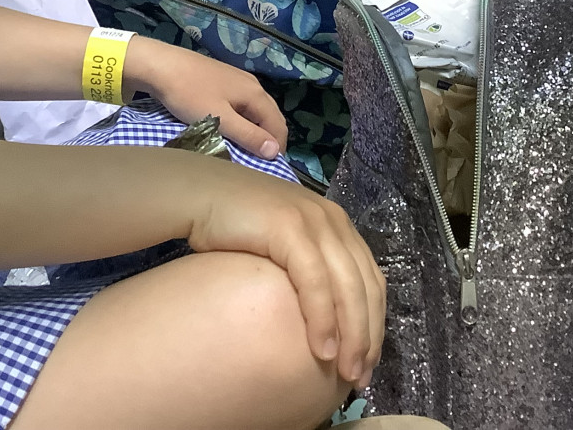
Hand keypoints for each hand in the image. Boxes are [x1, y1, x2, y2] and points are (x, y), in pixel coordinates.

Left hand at [126, 37, 288, 159]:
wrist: (162, 65)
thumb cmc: (189, 94)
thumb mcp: (219, 119)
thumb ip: (248, 135)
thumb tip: (275, 152)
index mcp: (256, 94)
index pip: (279, 126)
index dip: (277, 149)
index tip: (267, 170)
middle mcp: (253, 85)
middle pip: (271, 116)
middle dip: (269, 139)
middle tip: (259, 162)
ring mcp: (239, 80)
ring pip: (257, 110)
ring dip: (256, 130)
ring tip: (245, 149)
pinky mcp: (225, 79)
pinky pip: (244, 104)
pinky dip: (245, 119)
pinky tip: (232, 128)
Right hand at [187, 159, 385, 387]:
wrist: (197, 195)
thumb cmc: (233, 228)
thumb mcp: (281, 248)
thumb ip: (305, 271)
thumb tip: (321, 320)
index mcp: (336, 225)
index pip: (371, 279)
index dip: (375, 324)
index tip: (368, 363)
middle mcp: (332, 220)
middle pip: (367, 286)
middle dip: (369, 336)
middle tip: (361, 378)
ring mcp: (314, 222)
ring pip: (348, 287)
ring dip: (352, 335)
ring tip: (346, 372)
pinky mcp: (291, 228)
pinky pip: (316, 282)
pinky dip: (324, 319)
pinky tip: (323, 350)